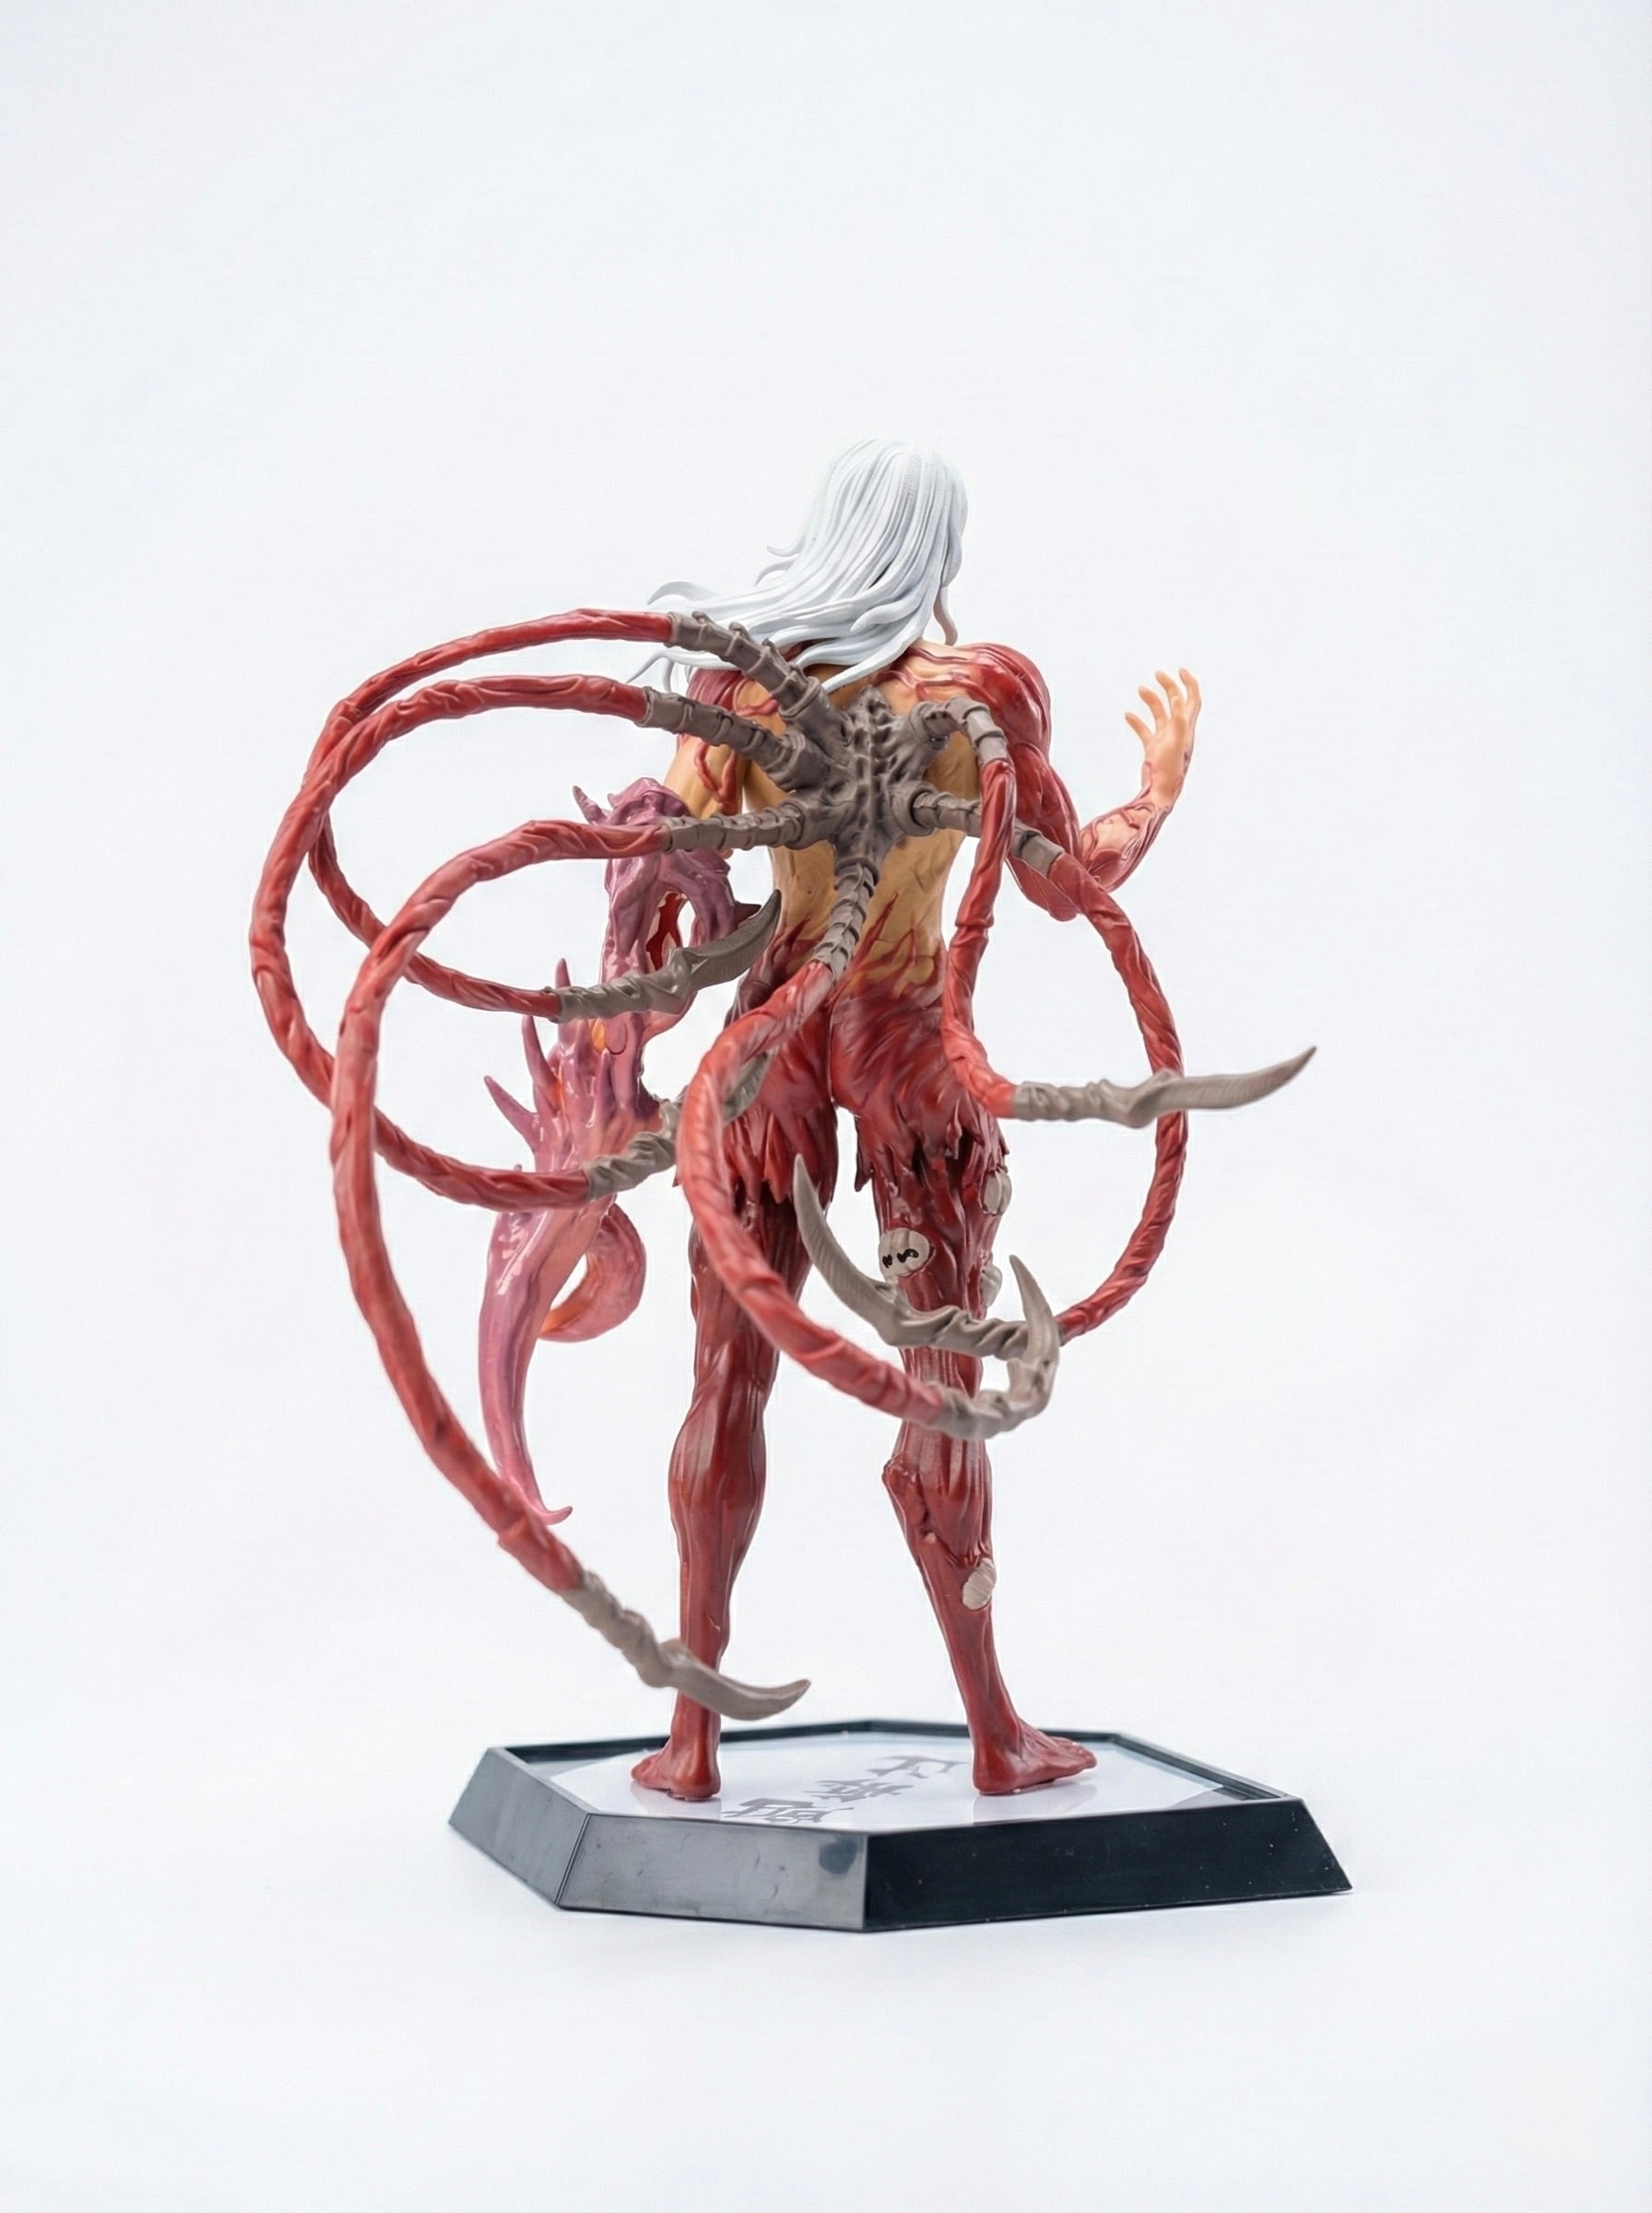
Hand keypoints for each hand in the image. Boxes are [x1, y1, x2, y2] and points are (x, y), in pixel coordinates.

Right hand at [1124, 669, 1199, 805]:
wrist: (1160, 794)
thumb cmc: (1170, 772)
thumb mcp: (1176, 744)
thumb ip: (1178, 723)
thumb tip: (1178, 700)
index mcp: (1186, 728)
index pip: (1192, 699)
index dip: (1189, 683)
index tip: (1179, 670)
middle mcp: (1178, 732)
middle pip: (1176, 702)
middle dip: (1169, 686)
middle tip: (1158, 674)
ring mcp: (1165, 740)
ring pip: (1159, 714)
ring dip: (1151, 700)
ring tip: (1140, 689)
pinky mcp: (1153, 749)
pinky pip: (1145, 731)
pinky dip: (1137, 722)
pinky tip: (1127, 715)